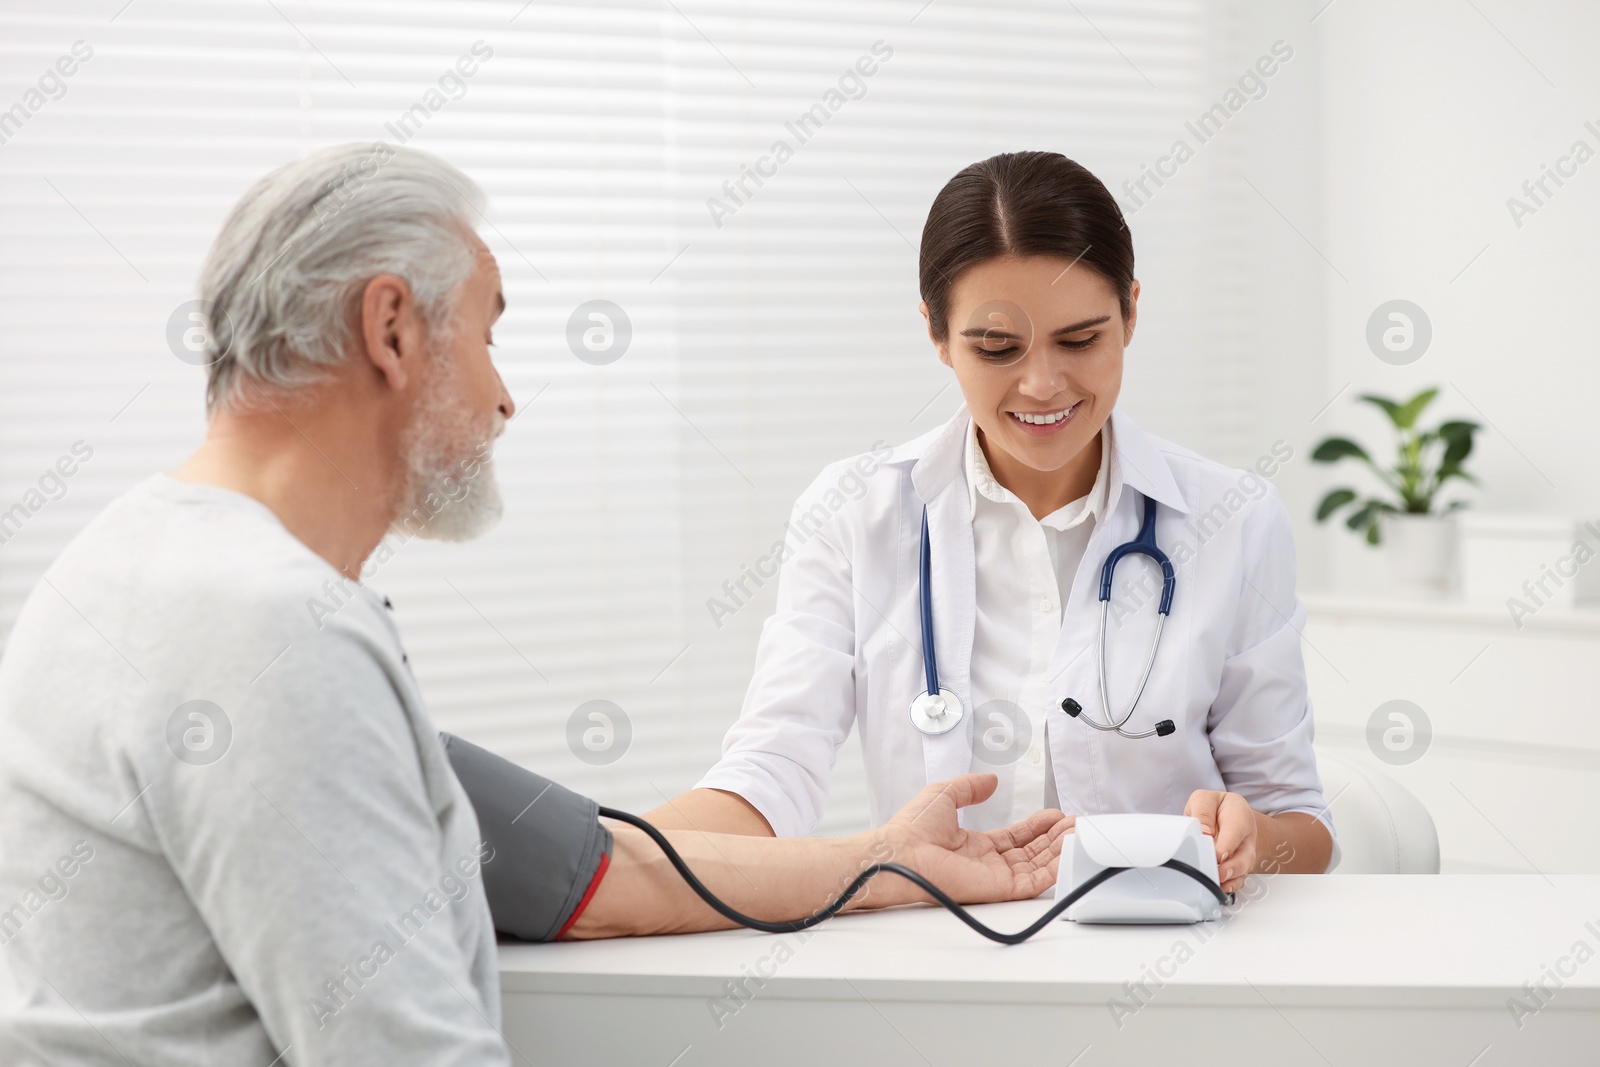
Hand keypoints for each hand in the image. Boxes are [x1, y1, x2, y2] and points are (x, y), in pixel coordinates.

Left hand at [859, 774, 1073, 908]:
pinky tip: (1068, 853)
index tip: (1054, 815)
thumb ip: (970, 786)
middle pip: (1031, 851)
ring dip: (1059, 851)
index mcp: (975, 845)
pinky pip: (1034, 882)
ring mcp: (995, 877)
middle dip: (1054, 837)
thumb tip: (991, 780)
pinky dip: (1054, 870)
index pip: (1015, 838)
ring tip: (1078, 833)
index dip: (1036, 826)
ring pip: (1037, 866)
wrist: (902, 852)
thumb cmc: (912, 829)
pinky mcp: (999, 888)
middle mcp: (988, 863)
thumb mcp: (945, 794)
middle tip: (1074, 824)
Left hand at [1184, 789, 1258, 894]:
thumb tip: (1203, 832)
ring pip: (1243, 869)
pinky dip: (1231, 886)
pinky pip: (1238, 879)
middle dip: (1232, 867)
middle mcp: (1246, 836)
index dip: (1227, 844)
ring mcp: (1244, 853)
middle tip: (1219, 873)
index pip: (1236, 830)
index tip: (1217, 854)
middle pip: (1245, 855)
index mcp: (1239, 814)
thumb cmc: (1215, 807)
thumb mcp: (1204, 799)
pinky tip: (1221, 889)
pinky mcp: (1238, 866)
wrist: (1225, 814)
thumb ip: (1203, 812)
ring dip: (1231, 879)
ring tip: (1218, 883)